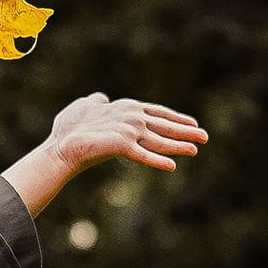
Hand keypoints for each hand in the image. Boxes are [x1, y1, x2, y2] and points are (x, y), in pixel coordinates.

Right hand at [44, 93, 206, 174]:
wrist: (62, 145)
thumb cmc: (70, 129)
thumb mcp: (86, 108)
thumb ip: (97, 103)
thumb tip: (102, 99)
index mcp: (128, 108)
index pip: (158, 113)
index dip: (176, 119)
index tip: (192, 124)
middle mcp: (132, 117)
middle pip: (165, 126)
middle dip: (187, 131)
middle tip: (205, 137)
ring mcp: (128, 131)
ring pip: (160, 140)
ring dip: (179, 146)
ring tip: (196, 150)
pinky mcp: (121, 145)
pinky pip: (143, 156)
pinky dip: (157, 161)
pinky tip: (172, 168)